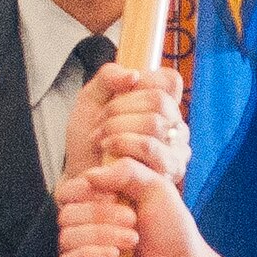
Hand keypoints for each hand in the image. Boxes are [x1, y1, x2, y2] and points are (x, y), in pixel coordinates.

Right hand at [55, 159, 234, 256]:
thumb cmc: (170, 232)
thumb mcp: (156, 189)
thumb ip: (127, 171)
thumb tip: (90, 175)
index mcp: (95, 205)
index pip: (68, 192)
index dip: (85, 189)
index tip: (114, 195)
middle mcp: (83, 230)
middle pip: (67, 214)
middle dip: (101, 214)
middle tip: (132, 220)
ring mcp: (80, 256)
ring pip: (68, 237)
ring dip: (102, 235)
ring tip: (132, 240)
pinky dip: (90, 255)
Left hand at [62, 64, 188, 185]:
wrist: (80, 181)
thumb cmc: (89, 145)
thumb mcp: (90, 101)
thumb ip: (108, 78)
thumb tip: (133, 75)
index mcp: (162, 108)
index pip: (170, 80)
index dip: (142, 82)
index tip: (117, 95)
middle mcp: (175, 128)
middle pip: (159, 100)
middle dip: (119, 109)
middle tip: (100, 124)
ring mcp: (176, 151)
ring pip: (154, 123)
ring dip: (117, 128)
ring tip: (101, 140)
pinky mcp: (169, 173)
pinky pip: (149, 146)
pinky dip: (121, 144)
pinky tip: (107, 153)